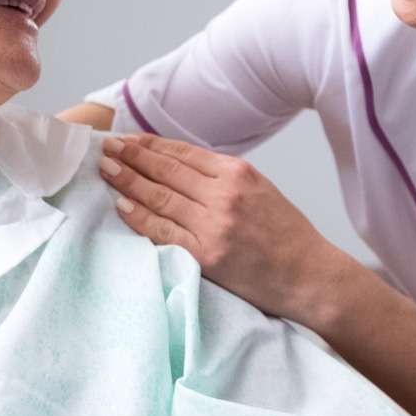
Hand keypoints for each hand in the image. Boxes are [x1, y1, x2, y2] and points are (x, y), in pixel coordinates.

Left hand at [97, 134, 341, 326]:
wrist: (309, 276)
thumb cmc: (286, 235)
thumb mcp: (260, 190)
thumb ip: (223, 178)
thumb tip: (177, 166)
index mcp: (238, 173)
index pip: (183, 153)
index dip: (151, 145)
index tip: (128, 139)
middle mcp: (225, 194)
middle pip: (166, 171)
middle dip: (132, 157)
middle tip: (106, 148)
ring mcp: (214, 225)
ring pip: (160, 197)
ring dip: (127, 181)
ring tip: (106, 169)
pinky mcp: (207, 255)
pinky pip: (163, 232)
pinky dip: (139, 217)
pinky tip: (122, 205)